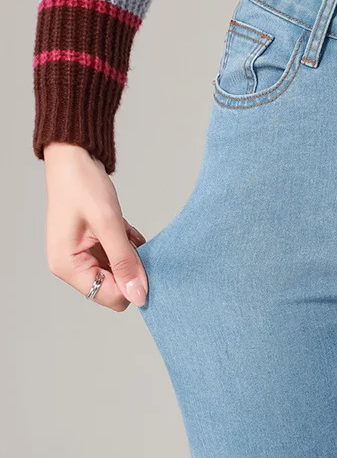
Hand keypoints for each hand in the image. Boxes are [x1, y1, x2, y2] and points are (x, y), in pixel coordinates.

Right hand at [43, 142, 148, 310]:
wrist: (74, 160)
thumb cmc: (83, 187)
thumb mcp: (109, 225)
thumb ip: (124, 261)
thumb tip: (138, 295)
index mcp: (68, 266)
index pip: (108, 297)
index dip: (132, 285)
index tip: (147, 264)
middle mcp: (72, 266)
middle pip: (115, 287)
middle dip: (131, 268)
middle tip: (136, 243)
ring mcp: (82, 256)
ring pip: (119, 271)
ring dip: (130, 255)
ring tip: (126, 232)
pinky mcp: (92, 246)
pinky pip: (119, 256)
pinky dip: (128, 245)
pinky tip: (126, 229)